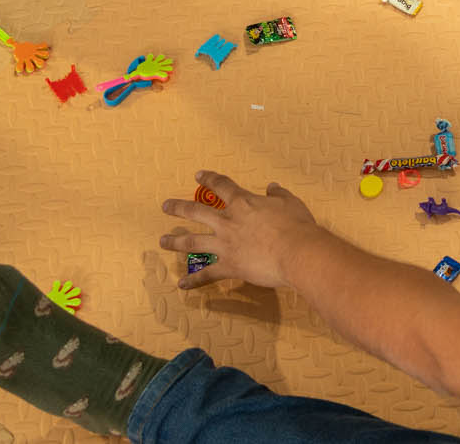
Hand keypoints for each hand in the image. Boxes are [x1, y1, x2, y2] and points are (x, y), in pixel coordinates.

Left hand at [159, 170, 320, 290]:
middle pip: (197, 211)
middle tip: (165, 206)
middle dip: (179, 208)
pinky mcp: (229, 266)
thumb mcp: (291, 202)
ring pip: (193, 241)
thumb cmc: (297, 225)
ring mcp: (225, 244)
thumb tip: (272, 187)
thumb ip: (278, 194)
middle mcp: (228, 221)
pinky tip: (182, 285)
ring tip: (162, 241)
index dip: (209, 179)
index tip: (199, 175)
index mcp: (243, 203)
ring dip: (175, 241)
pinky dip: (194, 281)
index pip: (222, 186)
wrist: (297, 252)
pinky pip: (207, 274)